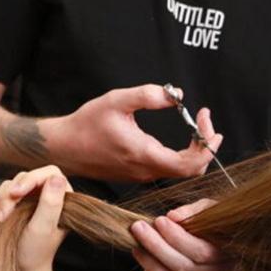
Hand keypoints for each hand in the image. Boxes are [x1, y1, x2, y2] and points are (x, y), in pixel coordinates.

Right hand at [0, 165, 72, 270]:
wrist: (23, 270)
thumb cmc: (36, 252)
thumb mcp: (43, 228)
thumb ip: (51, 203)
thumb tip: (57, 177)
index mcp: (63, 199)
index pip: (49, 173)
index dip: (30, 179)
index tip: (15, 194)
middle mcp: (48, 195)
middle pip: (24, 178)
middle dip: (9, 197)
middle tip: (1, 218)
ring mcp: (31, 199)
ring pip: (8, 186)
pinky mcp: (16, 204)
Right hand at [48, 85, 223, 181]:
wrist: (62, 147)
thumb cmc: (86, 124)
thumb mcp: (116, 101)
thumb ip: (147, 95)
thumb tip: (175, 95)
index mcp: (144, 155)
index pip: (190, 164)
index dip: (207, 146)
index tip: (208, 123)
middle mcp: (146, 171)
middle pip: (191, 170)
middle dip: (205, 146)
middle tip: (207, 123)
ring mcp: (142, 175)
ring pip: (180, 171)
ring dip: (195, 150)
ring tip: (198, 127)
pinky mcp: (137, 174)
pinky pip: (168, 169)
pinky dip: (182, 154)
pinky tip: (183, 137)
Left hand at [130, 198, 235, 270]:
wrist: (220, 240)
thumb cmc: (213, 223)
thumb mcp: (210, 209)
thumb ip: (193, 211)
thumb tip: (173, 217)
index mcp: (229, 252)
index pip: (201, 252)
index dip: (177, 237)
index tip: (160, 221)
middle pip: (185, 268)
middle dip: (157, 247)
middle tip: (139, 229)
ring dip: (152, 265)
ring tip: (138, 246)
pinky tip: (147, 262)